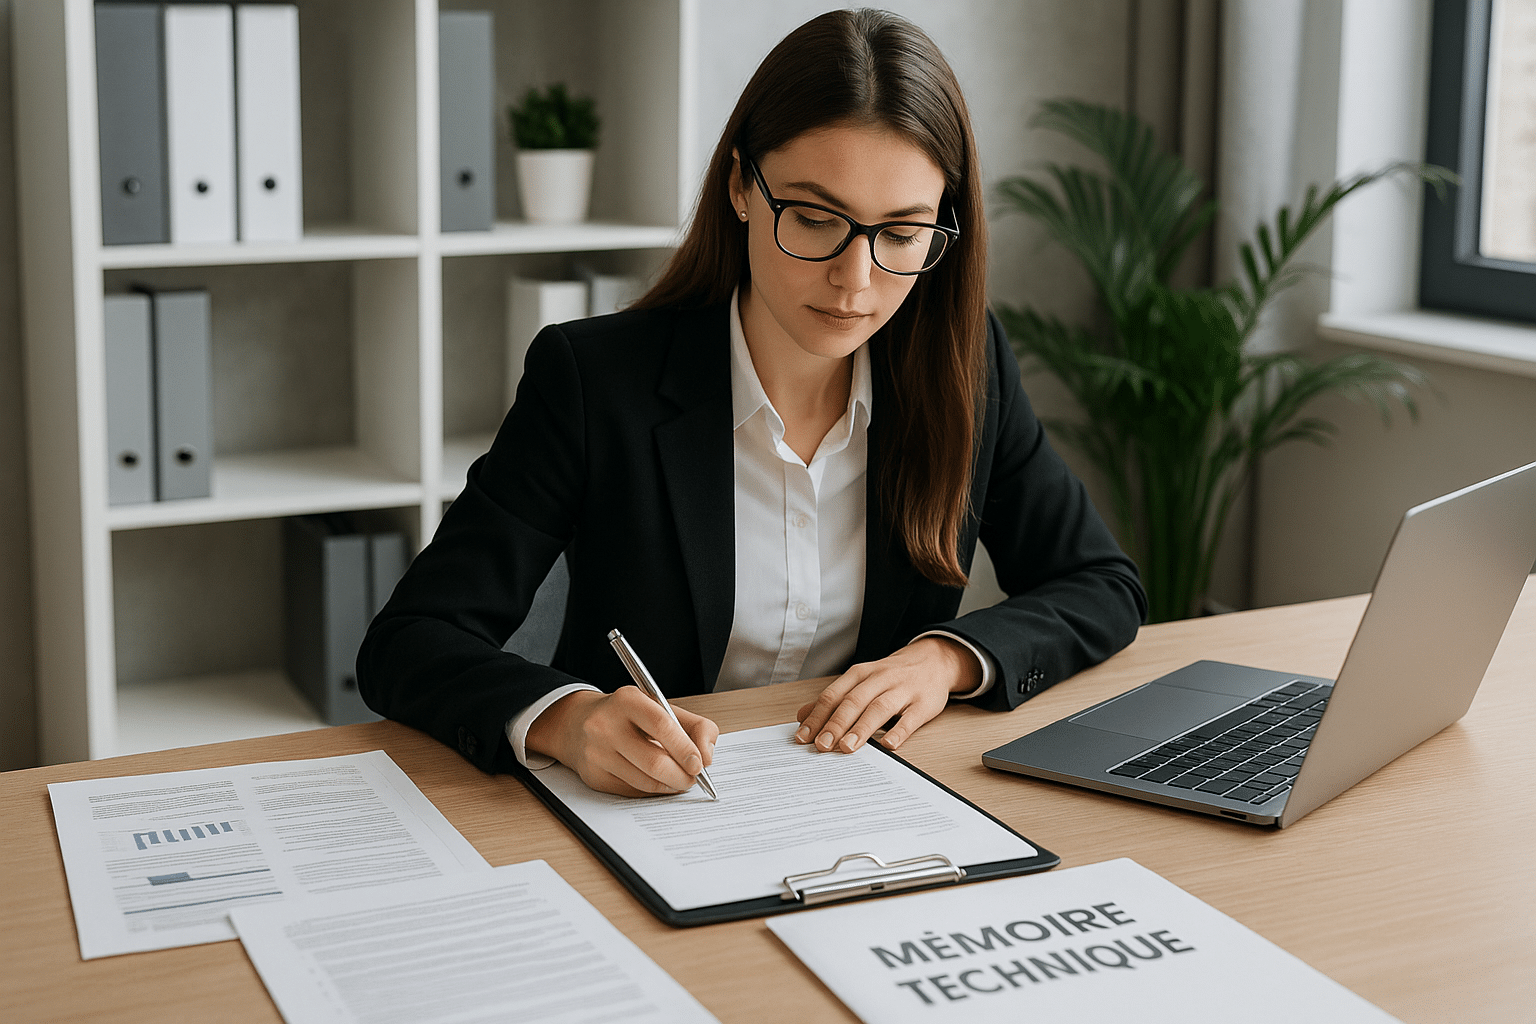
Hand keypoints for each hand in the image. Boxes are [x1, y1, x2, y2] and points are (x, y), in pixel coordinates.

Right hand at [526, 687, 719, 796]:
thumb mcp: (659, 707)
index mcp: (627, 700)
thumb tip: (708, 756)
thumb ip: (694, 726)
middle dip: (681, 776)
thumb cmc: (627, 715)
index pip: (661, 725)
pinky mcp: (593, 776)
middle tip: (692, 779)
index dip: (684, 747)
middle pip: (654, 761)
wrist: (577, 724)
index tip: (699, 764)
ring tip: (678, 780)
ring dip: (669, 786)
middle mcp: (606, 725)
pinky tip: (656, 782)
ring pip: (644, 782)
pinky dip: (650, 791)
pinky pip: (632, 791)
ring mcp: (596, 753)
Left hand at [794, 637, 979, 752]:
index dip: (817, 716)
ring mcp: (902, 690)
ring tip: (847, 747)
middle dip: (835, 724)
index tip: (803, 737)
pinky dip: (899, 732)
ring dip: (861, 728)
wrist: (934, 660)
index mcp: (860, 674)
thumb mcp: (861, 680)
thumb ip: (834, 698)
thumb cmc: (892, 675)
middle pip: (854, 701)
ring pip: (879, 708)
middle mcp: (879, 679)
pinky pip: (910, 719)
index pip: (834, 695)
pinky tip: (888, 745)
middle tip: (822, 745)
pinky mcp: (924, 703)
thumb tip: (803, 716)